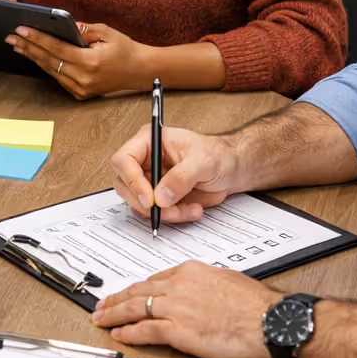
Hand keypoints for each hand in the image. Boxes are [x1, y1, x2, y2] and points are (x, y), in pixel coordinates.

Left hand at [7, 22, 146, 98]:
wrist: (139, 71)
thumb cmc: (124, 49)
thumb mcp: (107, 32)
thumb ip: (84, 29)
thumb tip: (65, 24)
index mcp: (90, 62)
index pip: (56, 49)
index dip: (37, 39)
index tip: (22, 30)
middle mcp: (83, 78)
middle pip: (49, 61)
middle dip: (28, 47)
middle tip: (12, 37)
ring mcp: (81, 89)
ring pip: (51, 71)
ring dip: (33, 57)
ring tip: (18, 45)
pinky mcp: (81, 94)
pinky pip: (58, 78)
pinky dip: (46, 66)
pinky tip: (35, 56)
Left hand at [91, 260, 278, 357]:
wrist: (271, 321)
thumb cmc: (257, 305)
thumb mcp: (226, 280)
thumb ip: (204, 284)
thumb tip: (196, 291)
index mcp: (190, 271)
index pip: (154, 279)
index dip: (135, 288)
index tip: (126, 294)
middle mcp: (179, 286)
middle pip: (137, 290)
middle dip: (116, 298)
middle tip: (102, 304)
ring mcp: (176, 307)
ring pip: (134, 308)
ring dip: (114, 314)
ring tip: (101, 319)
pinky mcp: (178, 330)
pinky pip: (144, 330)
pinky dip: (128, 332)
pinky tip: (119, 334)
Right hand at [110, 124, 239, 223]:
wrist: (232, 170)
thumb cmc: (219, 155)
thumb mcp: (203, 160)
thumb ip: (182, 176)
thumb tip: (161, 196)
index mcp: (149, 141)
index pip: (124, 159)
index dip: (132, 180)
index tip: (149, 198)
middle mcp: (145, 160)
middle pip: (125, 185)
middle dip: (146, 202)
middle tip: (166, 210)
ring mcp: (150, 180)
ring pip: (139, 203)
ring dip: (163, 212)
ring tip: (189, 209)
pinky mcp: (159, 197)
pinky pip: (155, 213)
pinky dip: (172, 217)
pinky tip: (191, 210)